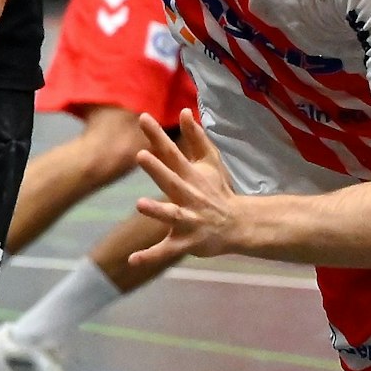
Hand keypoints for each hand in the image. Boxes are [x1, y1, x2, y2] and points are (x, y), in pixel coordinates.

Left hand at [131, 111, 243, 264]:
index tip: (143, 118)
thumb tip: (184, 110)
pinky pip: (167, 251)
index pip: (172, 152)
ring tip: (140, 204)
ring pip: (172, 216)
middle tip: (140, 155)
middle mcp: (190, 197)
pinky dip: (151, 256)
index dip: (157, 136)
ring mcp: (189, 221)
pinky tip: (132, 260)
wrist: (238, 225)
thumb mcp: (210, 162)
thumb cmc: (219, 191)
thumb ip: (195, 137)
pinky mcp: (187, 243)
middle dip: (157, 170)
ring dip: (157, 211)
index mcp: (191, 176)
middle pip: (172, 181)